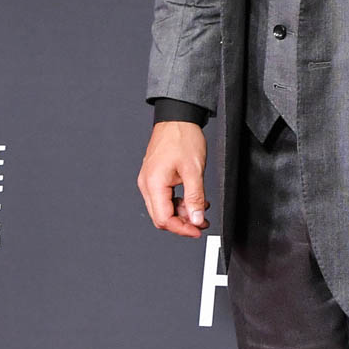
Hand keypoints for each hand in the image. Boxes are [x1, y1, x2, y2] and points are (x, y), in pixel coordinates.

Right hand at [137, 121, 208, 237]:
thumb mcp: (194, 169)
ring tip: (201, 209)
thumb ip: (195, 197)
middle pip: (161, 216)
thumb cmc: (182, 137)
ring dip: (182, 212)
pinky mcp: (154, 176)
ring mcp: (149, 179)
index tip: (197, 230)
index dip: (182, 229)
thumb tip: (196, 219)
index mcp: (154, 183)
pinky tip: (193, 199)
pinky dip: (179, 201)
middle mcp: (147, 183)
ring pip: (163, 207)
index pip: (164, 219)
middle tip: (201, 222)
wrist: (177, 117)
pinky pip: (164, 196)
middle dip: (182, 223)